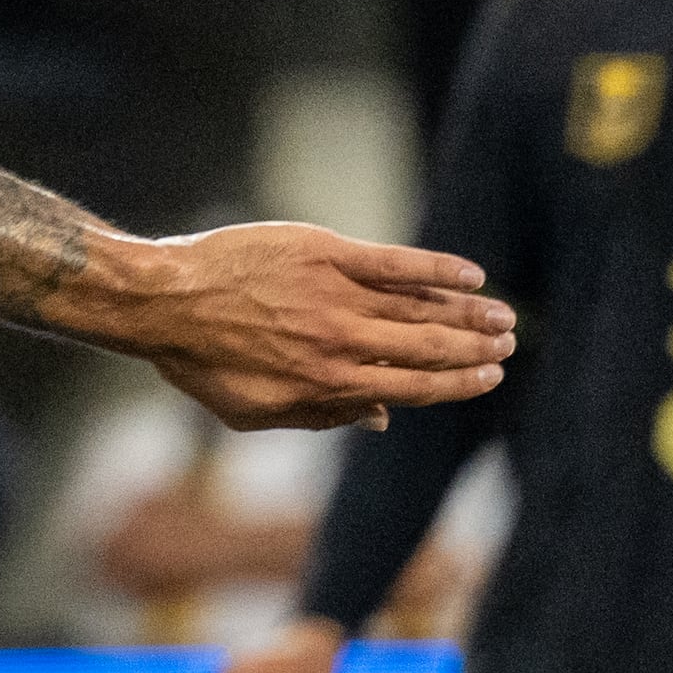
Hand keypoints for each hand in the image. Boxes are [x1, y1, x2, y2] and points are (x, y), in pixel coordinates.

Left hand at [111, 222, 510, 430]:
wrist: (164, 302)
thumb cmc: (202, 363)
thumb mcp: (256, 412)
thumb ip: (322, 417)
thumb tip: (379, 419)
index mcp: (329, 384)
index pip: (412, 388)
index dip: (457, 384)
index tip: (489, 379)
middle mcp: (342, 342)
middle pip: (428, 347)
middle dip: (474, 349)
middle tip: (509, 347)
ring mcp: (336, 294)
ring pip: (420, 306)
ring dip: (467, 313)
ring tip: (502, 316)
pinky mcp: (325, 252)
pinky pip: (394, 261)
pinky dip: (437, 267)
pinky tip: (470, 273)